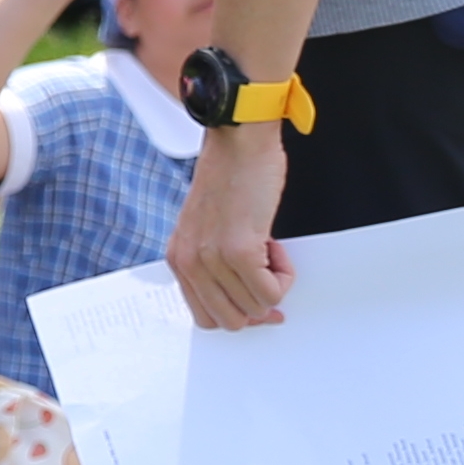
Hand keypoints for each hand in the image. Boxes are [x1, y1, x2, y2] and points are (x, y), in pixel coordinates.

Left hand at [167, 130, 295, 329]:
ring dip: (273, 283)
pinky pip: (271, 291)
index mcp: (179, 259)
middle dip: (258, 305)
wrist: (238, 142)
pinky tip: (274, 243)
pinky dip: (284, 274)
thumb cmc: (230, 177)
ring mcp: (212, 259)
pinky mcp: (239, 250)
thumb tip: (249, 301)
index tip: (258, 301)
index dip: (238, 314)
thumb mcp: (208, 228)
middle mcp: (190, 263)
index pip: (206, 316)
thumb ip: (215, 263)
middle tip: (269, 275)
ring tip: (269, 249)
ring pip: (256, 308)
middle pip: (230, 322)